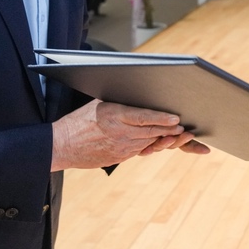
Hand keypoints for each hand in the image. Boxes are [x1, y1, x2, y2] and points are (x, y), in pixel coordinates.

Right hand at [51, 100, 208, 170]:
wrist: (61, 145)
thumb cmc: (80, 120)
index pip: (144, 117)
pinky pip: (140, 151)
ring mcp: (120, 148)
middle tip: (187, 129)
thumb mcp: (99, 103)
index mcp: (114, 115)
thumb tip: (140, 91)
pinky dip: (152, 146)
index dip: (162, 118)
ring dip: (165, 140)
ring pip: (149, 143)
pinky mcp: (119, 158)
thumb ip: (121, 100)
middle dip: (171, 131)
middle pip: (152, 132)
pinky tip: (162, 142)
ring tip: (181, 136)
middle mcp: (119, 133)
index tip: (176, 119)